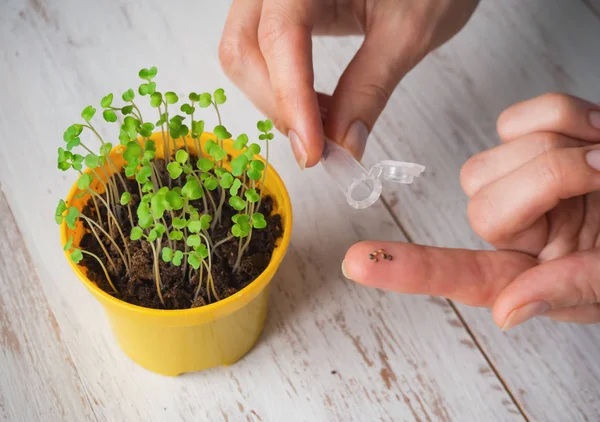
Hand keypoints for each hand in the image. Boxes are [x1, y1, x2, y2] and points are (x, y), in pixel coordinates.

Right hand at [219, 0, 478, 167]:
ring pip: (244, 52)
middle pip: (243, 47)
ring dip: (276, 100)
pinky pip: (260, 52)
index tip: (313, 151)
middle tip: (316, 145)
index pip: (279, 35)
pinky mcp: (283, 9)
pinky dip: (281, 88)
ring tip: (322, 126)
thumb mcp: (410, 31)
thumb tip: (343, 143)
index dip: (291, 99)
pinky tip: (315, 105)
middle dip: (276, 104)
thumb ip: (371, 87)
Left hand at [342, 93, 599, 328]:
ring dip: (561, 150)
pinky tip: (595, 132)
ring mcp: (522, 180)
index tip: (358, 264)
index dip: (409, 271)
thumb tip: (505, 310)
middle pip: (482, 200)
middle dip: (550, 181)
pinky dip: (559, 116)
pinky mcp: (535, 138)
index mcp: (531, 271)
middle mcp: (518, 228)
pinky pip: (517, 117)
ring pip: (494, 155)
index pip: (460, 274)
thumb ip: (568, 291)